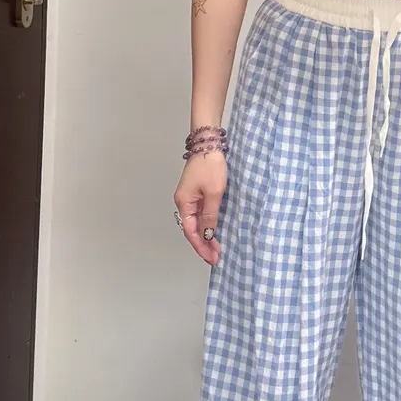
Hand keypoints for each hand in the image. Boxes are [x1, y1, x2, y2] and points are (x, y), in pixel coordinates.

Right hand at [174, 150, 226, 265]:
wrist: (209, 143)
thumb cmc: (210, 164)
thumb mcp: (214, 193)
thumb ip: (210, 215)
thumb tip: (207, 234)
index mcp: (184, 203)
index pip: (191, 232)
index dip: (202, 247)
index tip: (212, 258)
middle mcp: (184, 202)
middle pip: (192, 230)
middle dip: (204, 245)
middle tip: (216, 257)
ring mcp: (190, 197)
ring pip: (196, 223)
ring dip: (206, 236)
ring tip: (216, 249)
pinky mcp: (197, 192)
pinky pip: (200, 214)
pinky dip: (207, 225)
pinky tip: (214, 231)